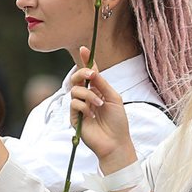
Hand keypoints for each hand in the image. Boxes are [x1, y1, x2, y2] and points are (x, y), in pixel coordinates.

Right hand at [67, 50, 136, 170]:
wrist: (116, 142)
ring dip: (88, 95)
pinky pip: (73, 104)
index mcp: (98, 90)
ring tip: (99, 105)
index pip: (89, 73)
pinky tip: (92, 115)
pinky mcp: (74, 118)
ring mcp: (79, 107)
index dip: (86, 61)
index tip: (84, 49)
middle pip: (76, 78)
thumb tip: (92, 70)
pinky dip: (84, 107)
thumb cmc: (118, 121)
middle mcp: (87, 97)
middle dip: (82, 73)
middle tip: (92, 75)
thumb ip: (102, 84)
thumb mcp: (114, 98)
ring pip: (74, 90)